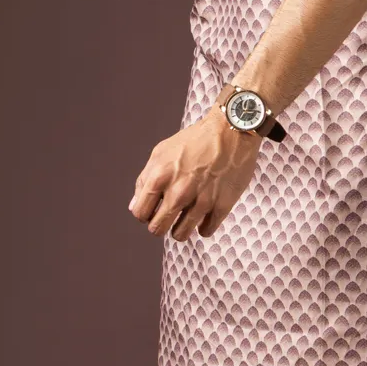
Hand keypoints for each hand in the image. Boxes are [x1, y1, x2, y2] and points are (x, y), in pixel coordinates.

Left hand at [129, 108, 260, 240]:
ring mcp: (201, 201)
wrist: (231, 131)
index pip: (140, 213)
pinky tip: (205, 215)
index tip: (154, 210)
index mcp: (160, 177)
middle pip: (157, 229)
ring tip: (186, 218)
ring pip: (181, 234)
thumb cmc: (195, 140)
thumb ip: (144, 180)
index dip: (145, 214)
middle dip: (160, 225)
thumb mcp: (161, 152)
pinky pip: (206, 231)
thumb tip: (135, 206)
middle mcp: (179, 192)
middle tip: (168, 217)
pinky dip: (204, 226)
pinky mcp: (222, 205)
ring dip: (180, 229)